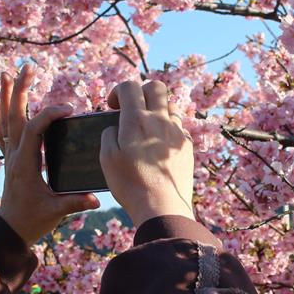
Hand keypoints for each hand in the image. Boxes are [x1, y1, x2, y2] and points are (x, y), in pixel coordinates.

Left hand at [0, 63, 99, 244]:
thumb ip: (75, 202)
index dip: (50, 115)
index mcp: (26, 164)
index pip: (35, 130)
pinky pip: (1, 131)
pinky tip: (0, 100)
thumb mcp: (56, 212)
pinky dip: (0, 114)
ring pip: (5, 120)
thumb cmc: (33, 221)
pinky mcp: (10, 159)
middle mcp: (14, 156)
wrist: (11, 231)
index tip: (69, 109)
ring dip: (6, 96)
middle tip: (27, 68)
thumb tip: (96, 198)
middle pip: (14, 117)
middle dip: (20, 90)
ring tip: (7, 74)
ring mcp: (10, 156)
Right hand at [100, 79, 195, 225]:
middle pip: (156, 87)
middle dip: (141, 91)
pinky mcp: (187, 146)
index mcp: (136, 120)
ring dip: (157, 110)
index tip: (113, 106)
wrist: (161, 206)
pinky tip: (160, 145)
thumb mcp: (107, 158)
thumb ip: (109, 134)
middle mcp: (159, 120)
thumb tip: (116, 127)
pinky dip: (169, 128)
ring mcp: (176, 132)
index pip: (129, 86)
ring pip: (170, 106)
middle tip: (132, 108)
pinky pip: (179, 126)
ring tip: (147, 128)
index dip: (118, 91)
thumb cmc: (130, 184)